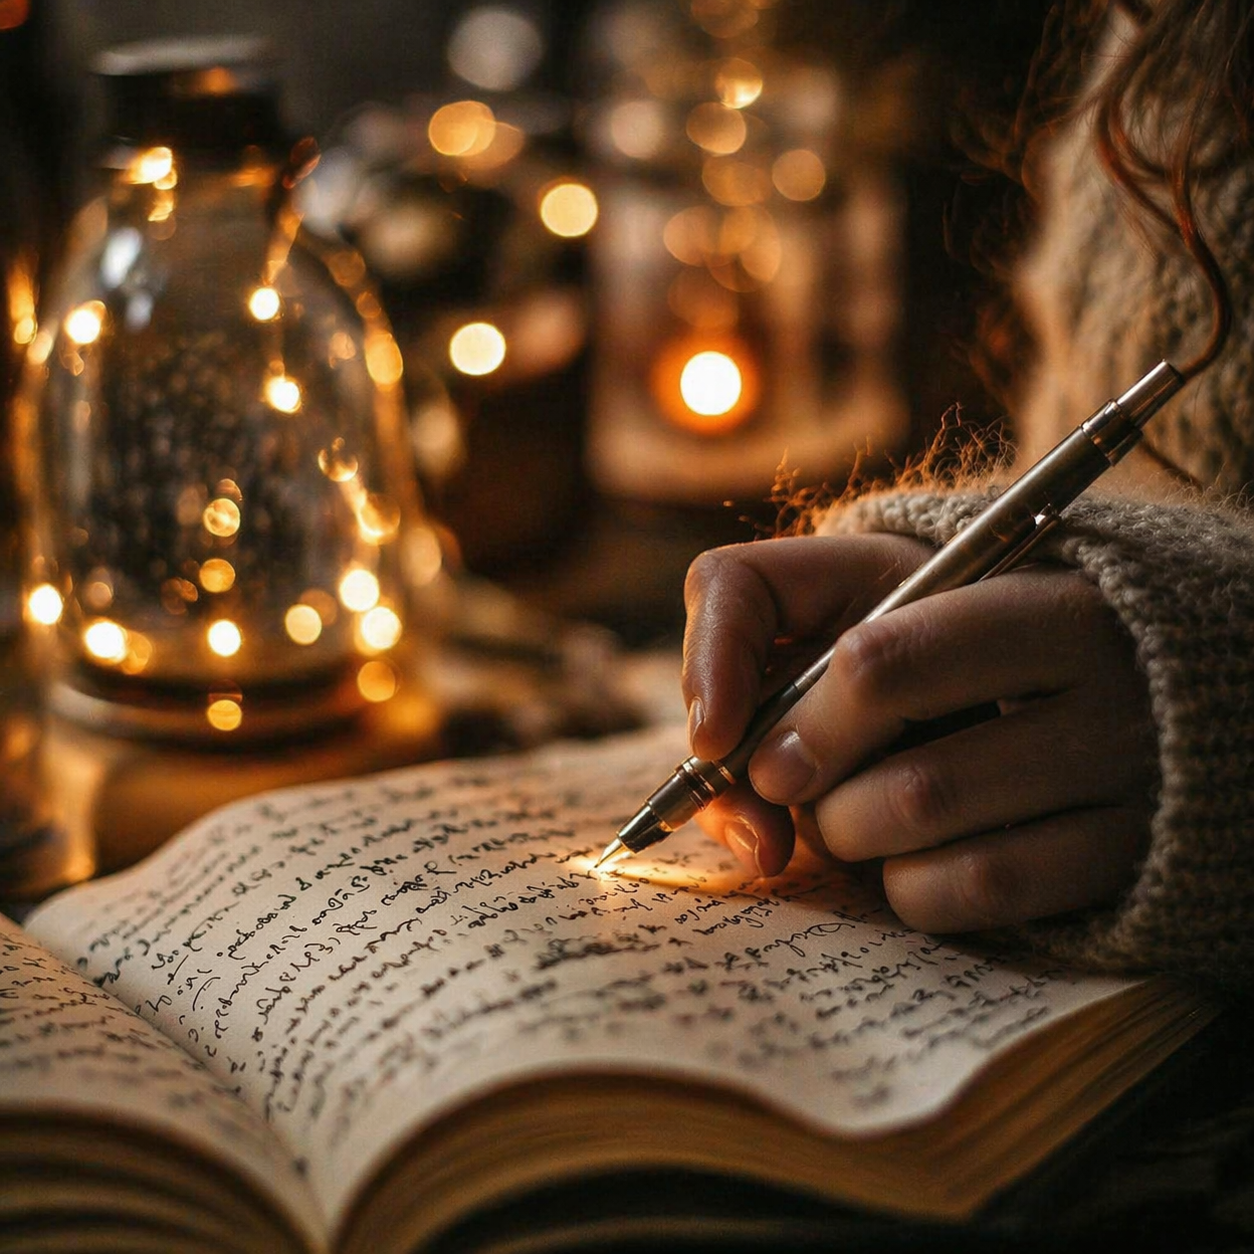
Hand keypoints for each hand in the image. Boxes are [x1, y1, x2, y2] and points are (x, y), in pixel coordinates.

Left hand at [681, 533, 1157, 932]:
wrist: (1062, 666)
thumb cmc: (913, 624)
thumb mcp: (835, 582)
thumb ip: (742, 618)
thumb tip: (722, 767)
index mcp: (1017, 588)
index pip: (876, 664)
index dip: (788, 720)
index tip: (729, 742)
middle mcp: (1099, 674)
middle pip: (908, 771)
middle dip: (810, 782)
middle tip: (789, 781)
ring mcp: (1122, 768)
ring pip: (928, 825)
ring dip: (848, 834)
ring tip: (855, 807)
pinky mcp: (1125, 853)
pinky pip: (978, 894)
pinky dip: (909, 887)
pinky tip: (909, 857)